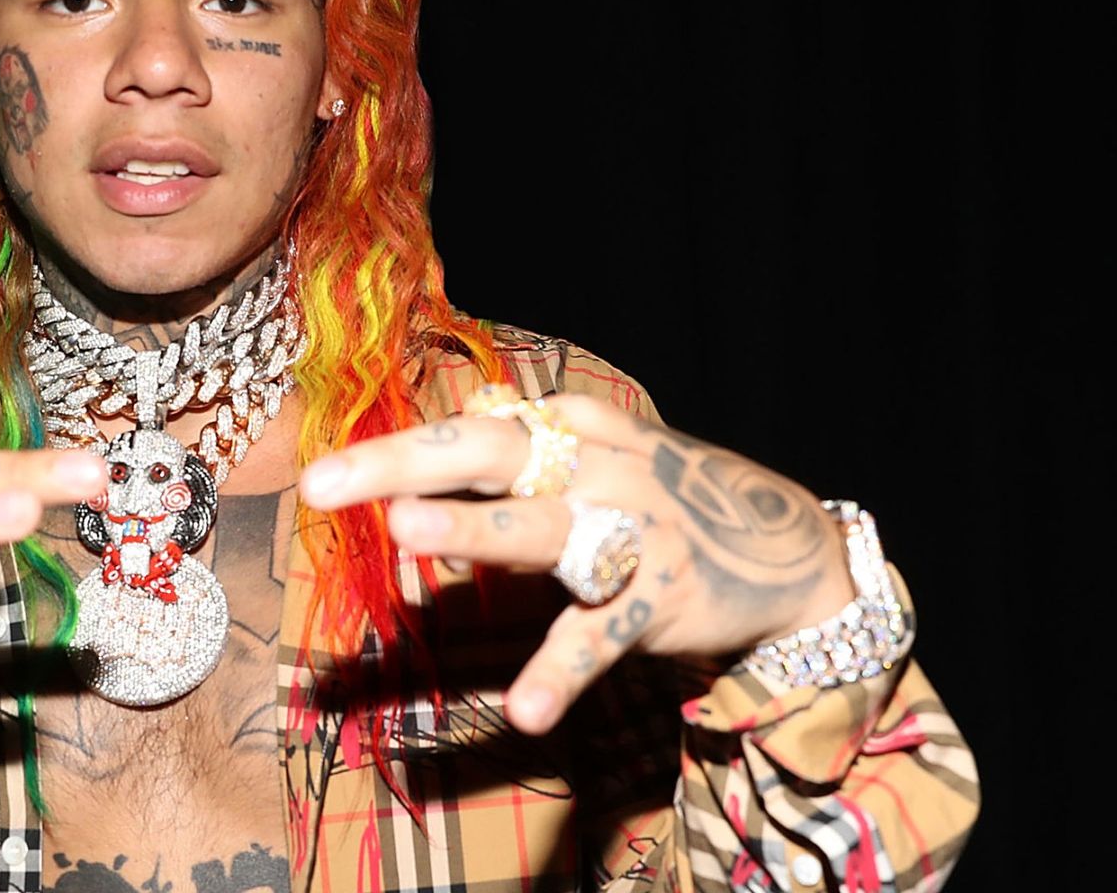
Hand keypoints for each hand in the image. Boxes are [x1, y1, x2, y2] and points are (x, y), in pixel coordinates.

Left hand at [296, 392, 857, 734]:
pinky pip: (598, 638)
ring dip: (472, 532)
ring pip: (538, 530)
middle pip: (486, 457)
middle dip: (400, 466)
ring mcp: (629, 532)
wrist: (793, 550)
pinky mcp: (659, 599)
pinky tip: (523, 713)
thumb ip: (534, 435)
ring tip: (406, 535)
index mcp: (575, 429)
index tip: (323, 477)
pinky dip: (560, 675)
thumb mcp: (608, 452)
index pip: (471, 435)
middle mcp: (597, 468)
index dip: (397, 453)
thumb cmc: (671, 496)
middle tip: (322, 483)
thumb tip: (470, 404)